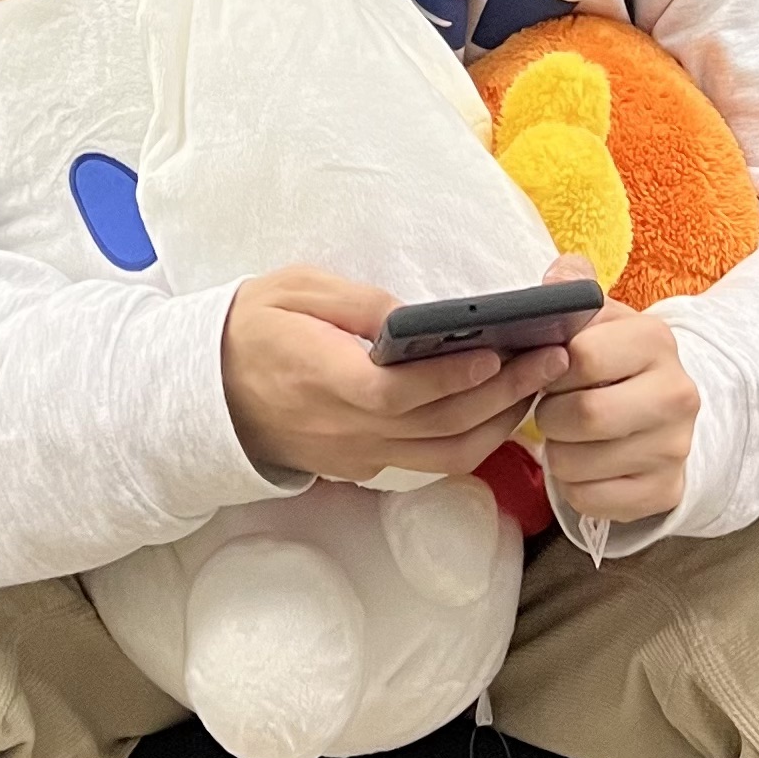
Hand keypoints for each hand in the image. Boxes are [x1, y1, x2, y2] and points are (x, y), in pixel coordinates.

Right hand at [221, 267, 572, 485]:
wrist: (205, 392)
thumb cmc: (251, 328)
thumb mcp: (292, 290)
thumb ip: (353, 302)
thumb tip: (413, 316)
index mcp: (322, 381)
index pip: (399, 393)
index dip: (452, 377)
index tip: (497, 352)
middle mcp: (345, 430)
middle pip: (438, 427)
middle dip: (503, 394)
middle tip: (553, 358)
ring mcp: (357, 456)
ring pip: (445, 455)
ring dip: (500, 422)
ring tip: (540, 381)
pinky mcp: (365, 467)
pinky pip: (431, 462)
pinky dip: (475, 439)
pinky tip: (502, 406)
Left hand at [531, 254, 697, 523]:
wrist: (663, 408)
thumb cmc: (613, 358)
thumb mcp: (597, 317)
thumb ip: (571, 288)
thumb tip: (557, 279)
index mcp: (656, 340)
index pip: (582, 357)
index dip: (550, 367)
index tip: (550, 369)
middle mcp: (678, 394)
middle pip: (583, 416)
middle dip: (549, 415)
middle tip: (551, 408)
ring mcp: (676, 448)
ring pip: (579, 463)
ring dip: (557, 452)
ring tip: (567, 435)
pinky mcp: (666, 491)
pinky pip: (591, 500)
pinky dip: (572, 486)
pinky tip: (585, 464)